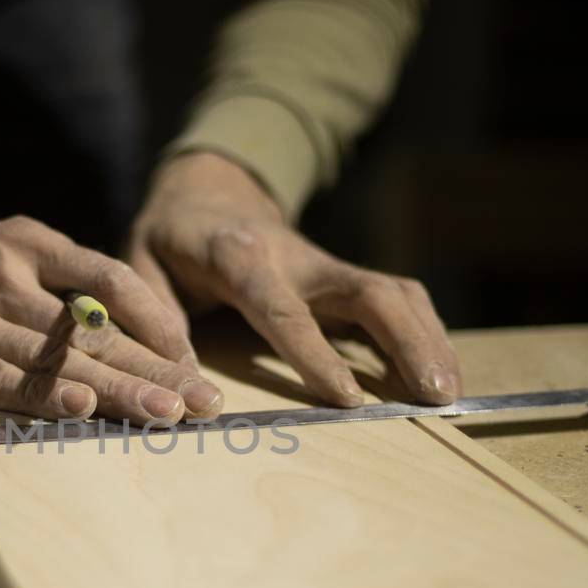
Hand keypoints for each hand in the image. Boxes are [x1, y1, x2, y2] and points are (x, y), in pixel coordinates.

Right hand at [0, 216, 225, 421]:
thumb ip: (50, 285)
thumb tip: (125, 333)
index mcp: (22, 241)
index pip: (112, 281)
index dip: (161, 325)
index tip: (195, 365)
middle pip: (96, 329)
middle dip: (159, 370)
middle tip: (209, 404)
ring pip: (56, 359)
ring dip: (120, 392)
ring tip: (171, 418)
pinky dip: (42, 397)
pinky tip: (83, 410)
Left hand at [126, 152, 461, 406]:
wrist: (207, 191)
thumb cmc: (169, 240)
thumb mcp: (138, 267)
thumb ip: (152, 319)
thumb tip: (182, 383)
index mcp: (238, 256)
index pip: (281, 307)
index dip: (313, 351)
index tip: (347, 397)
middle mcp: (294, 257)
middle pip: (366, 290)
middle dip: (405, 340)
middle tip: (434, 393)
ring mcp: (327, 265)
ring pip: (394, 292)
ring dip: (428, 339)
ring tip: (450, 393)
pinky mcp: (344, 278)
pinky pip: (396, 300)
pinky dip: (425, 333)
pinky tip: (440, 375)